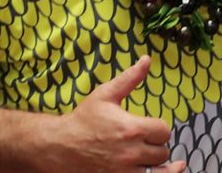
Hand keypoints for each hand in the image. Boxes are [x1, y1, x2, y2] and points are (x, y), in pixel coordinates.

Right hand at [42, 56, 185, 172]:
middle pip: (162, 151)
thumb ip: (129, 78)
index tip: (149, 127)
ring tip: (147, 156)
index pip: (164, 131)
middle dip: (155, 145)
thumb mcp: (105, 95)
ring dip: (153, 163)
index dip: (158, 128)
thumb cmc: (82, 120)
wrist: (57, 146)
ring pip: (157, 170)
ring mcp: (124, 171)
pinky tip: (156, 171)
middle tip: (142, 140)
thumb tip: (146, 59)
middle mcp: (131, 152)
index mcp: (132, 128)